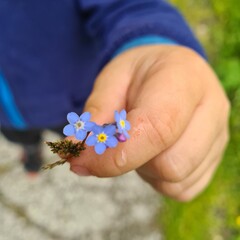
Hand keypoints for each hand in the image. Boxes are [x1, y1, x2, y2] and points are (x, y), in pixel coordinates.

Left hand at [69, 45, 229, 201]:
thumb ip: (96, 113)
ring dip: (146, 168)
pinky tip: (156, 152)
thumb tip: (77, 150)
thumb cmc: (140, 73)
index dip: (117, 153)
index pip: (157, 129)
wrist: (171, 71)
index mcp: (184, 78)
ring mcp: (218, 136)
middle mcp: (211, 109)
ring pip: (176, 180)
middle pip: (170, 164)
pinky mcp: (215, 158)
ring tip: (142, 141)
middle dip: (133, 159)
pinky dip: (159, 178)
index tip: (82, 159)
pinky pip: (182, 188)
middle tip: (123, 137)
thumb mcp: (112, 78)